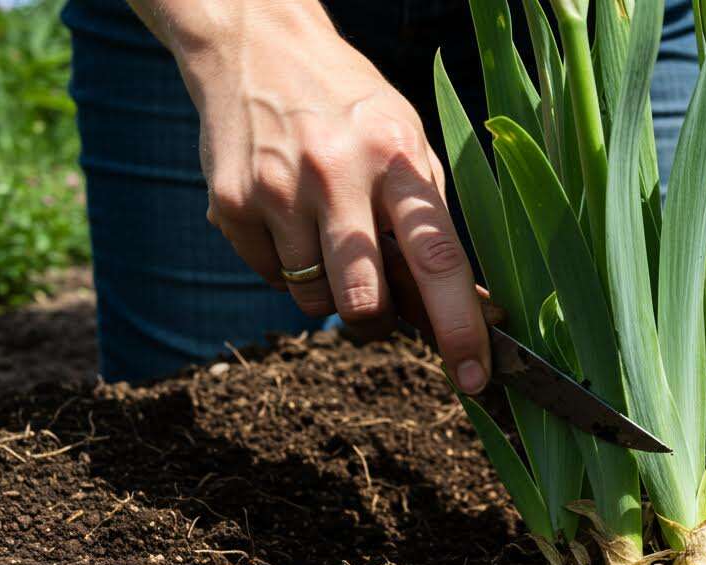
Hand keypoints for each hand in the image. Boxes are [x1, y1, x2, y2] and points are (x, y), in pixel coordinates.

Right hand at [177, 3, 490, 392]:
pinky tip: (288, 215)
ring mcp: (277, 191)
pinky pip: (269, 277)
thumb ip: (432, 226)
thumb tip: (469, 313)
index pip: (438, 259)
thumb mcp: (407, 146)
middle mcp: (337, 174)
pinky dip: (285, 266)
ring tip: (326, 232)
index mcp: (398, 159)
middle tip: (379, 310)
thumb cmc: (353, 109)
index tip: (475, 378)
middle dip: (377, 324)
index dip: (460, 326)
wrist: (256, 46)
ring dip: (328, 291)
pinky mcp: (230, 204)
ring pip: (313, 301)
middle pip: (363, 299)